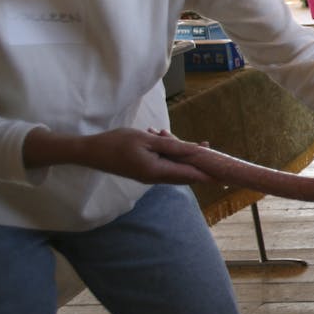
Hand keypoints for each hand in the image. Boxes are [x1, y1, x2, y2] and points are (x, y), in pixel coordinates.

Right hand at [80, 128, 214, 184]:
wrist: (89, 152)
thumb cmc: (117, 143)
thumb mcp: (147, 140)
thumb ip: (173, 146)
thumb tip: (195, 150)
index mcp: (157, 172)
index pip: (190, 175)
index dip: (208, 174)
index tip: (225, 175)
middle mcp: (155, 178)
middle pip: (185, 173)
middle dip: (197, 159)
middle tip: (207, 145)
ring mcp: (149, 176)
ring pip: (174, 167)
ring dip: (179, 152)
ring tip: (169, 134)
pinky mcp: (144, 172)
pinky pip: (163, 164)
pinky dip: (167, 152)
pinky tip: (159, 136)